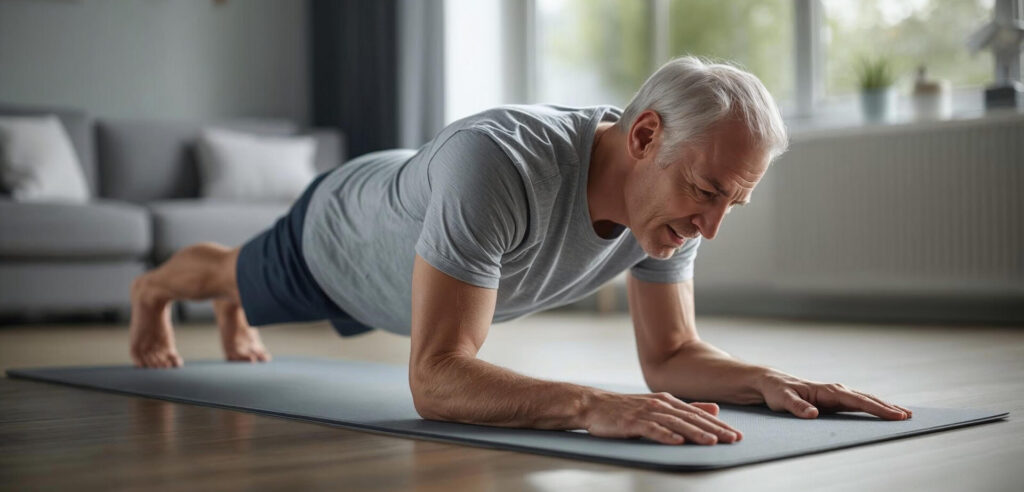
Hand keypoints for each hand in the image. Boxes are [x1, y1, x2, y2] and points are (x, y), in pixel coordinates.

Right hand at [582, 390, 742, 444]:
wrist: (594, 405)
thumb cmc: (626, 408)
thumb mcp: (658, 405)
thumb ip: (686, 408)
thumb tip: (715, 409)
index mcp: (668, 401)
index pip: (699, 414)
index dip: (719, 424)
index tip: (736, 435)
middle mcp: (660, 404)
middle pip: (692, 418)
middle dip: (715, 429)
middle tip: (733, 439)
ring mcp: (646, 412)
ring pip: (676, 424)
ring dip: (695, 433)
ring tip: (712, 441)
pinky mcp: (633, 421)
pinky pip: (652, 429)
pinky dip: (666, 435)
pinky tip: (678, 442)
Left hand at [757, 370, 912, 419]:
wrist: (769, 383)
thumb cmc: (776, 391)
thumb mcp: (782, 399)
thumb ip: (797, 407)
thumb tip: (813, 414)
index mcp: (827, 390)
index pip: (857, 401)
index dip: (878, 408)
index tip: (896, 414)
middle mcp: (835, 390)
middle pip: (866, 399)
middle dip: (888, 407)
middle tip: (909, 417)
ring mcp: (836, 395)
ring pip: (865, 400)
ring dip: (884, 407)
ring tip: (904, 414)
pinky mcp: (834, 401)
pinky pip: (858, 404)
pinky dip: (873, 407)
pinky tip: (883, 413)